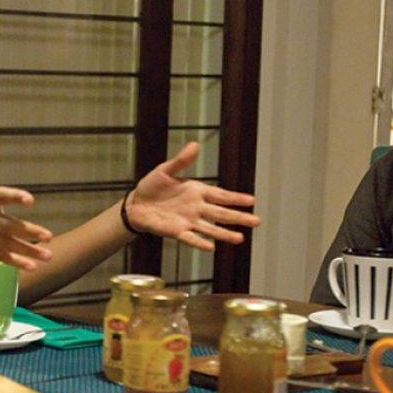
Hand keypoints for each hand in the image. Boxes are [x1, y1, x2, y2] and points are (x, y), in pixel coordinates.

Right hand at [0, 135, 53, 269]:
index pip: (1, 196)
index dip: (15, 197)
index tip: (30, 200)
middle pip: (10, 226)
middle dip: (29, 231)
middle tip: (47, 236)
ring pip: (9, 244)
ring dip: (29, 251)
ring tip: (48, 256)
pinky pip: (1, 256)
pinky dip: (16, 262)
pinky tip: (32, 267)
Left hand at [127, 142, 259, 250]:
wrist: (135, 204)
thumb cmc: (152, 186)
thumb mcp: (165, 170)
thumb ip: (181, 161)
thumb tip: (195, 145)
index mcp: (197, 191)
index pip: (221, 195)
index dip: (236, 198)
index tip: (252, 200)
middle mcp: (197, 208)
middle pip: (222, 214)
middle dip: (239, 217)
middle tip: (257, 221)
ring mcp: (188, 221)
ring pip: (211, 228)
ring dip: (224, 234)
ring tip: (240, 239)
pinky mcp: (176, 231)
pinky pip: (190, 237)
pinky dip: (199, 242)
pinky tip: (210, 247)